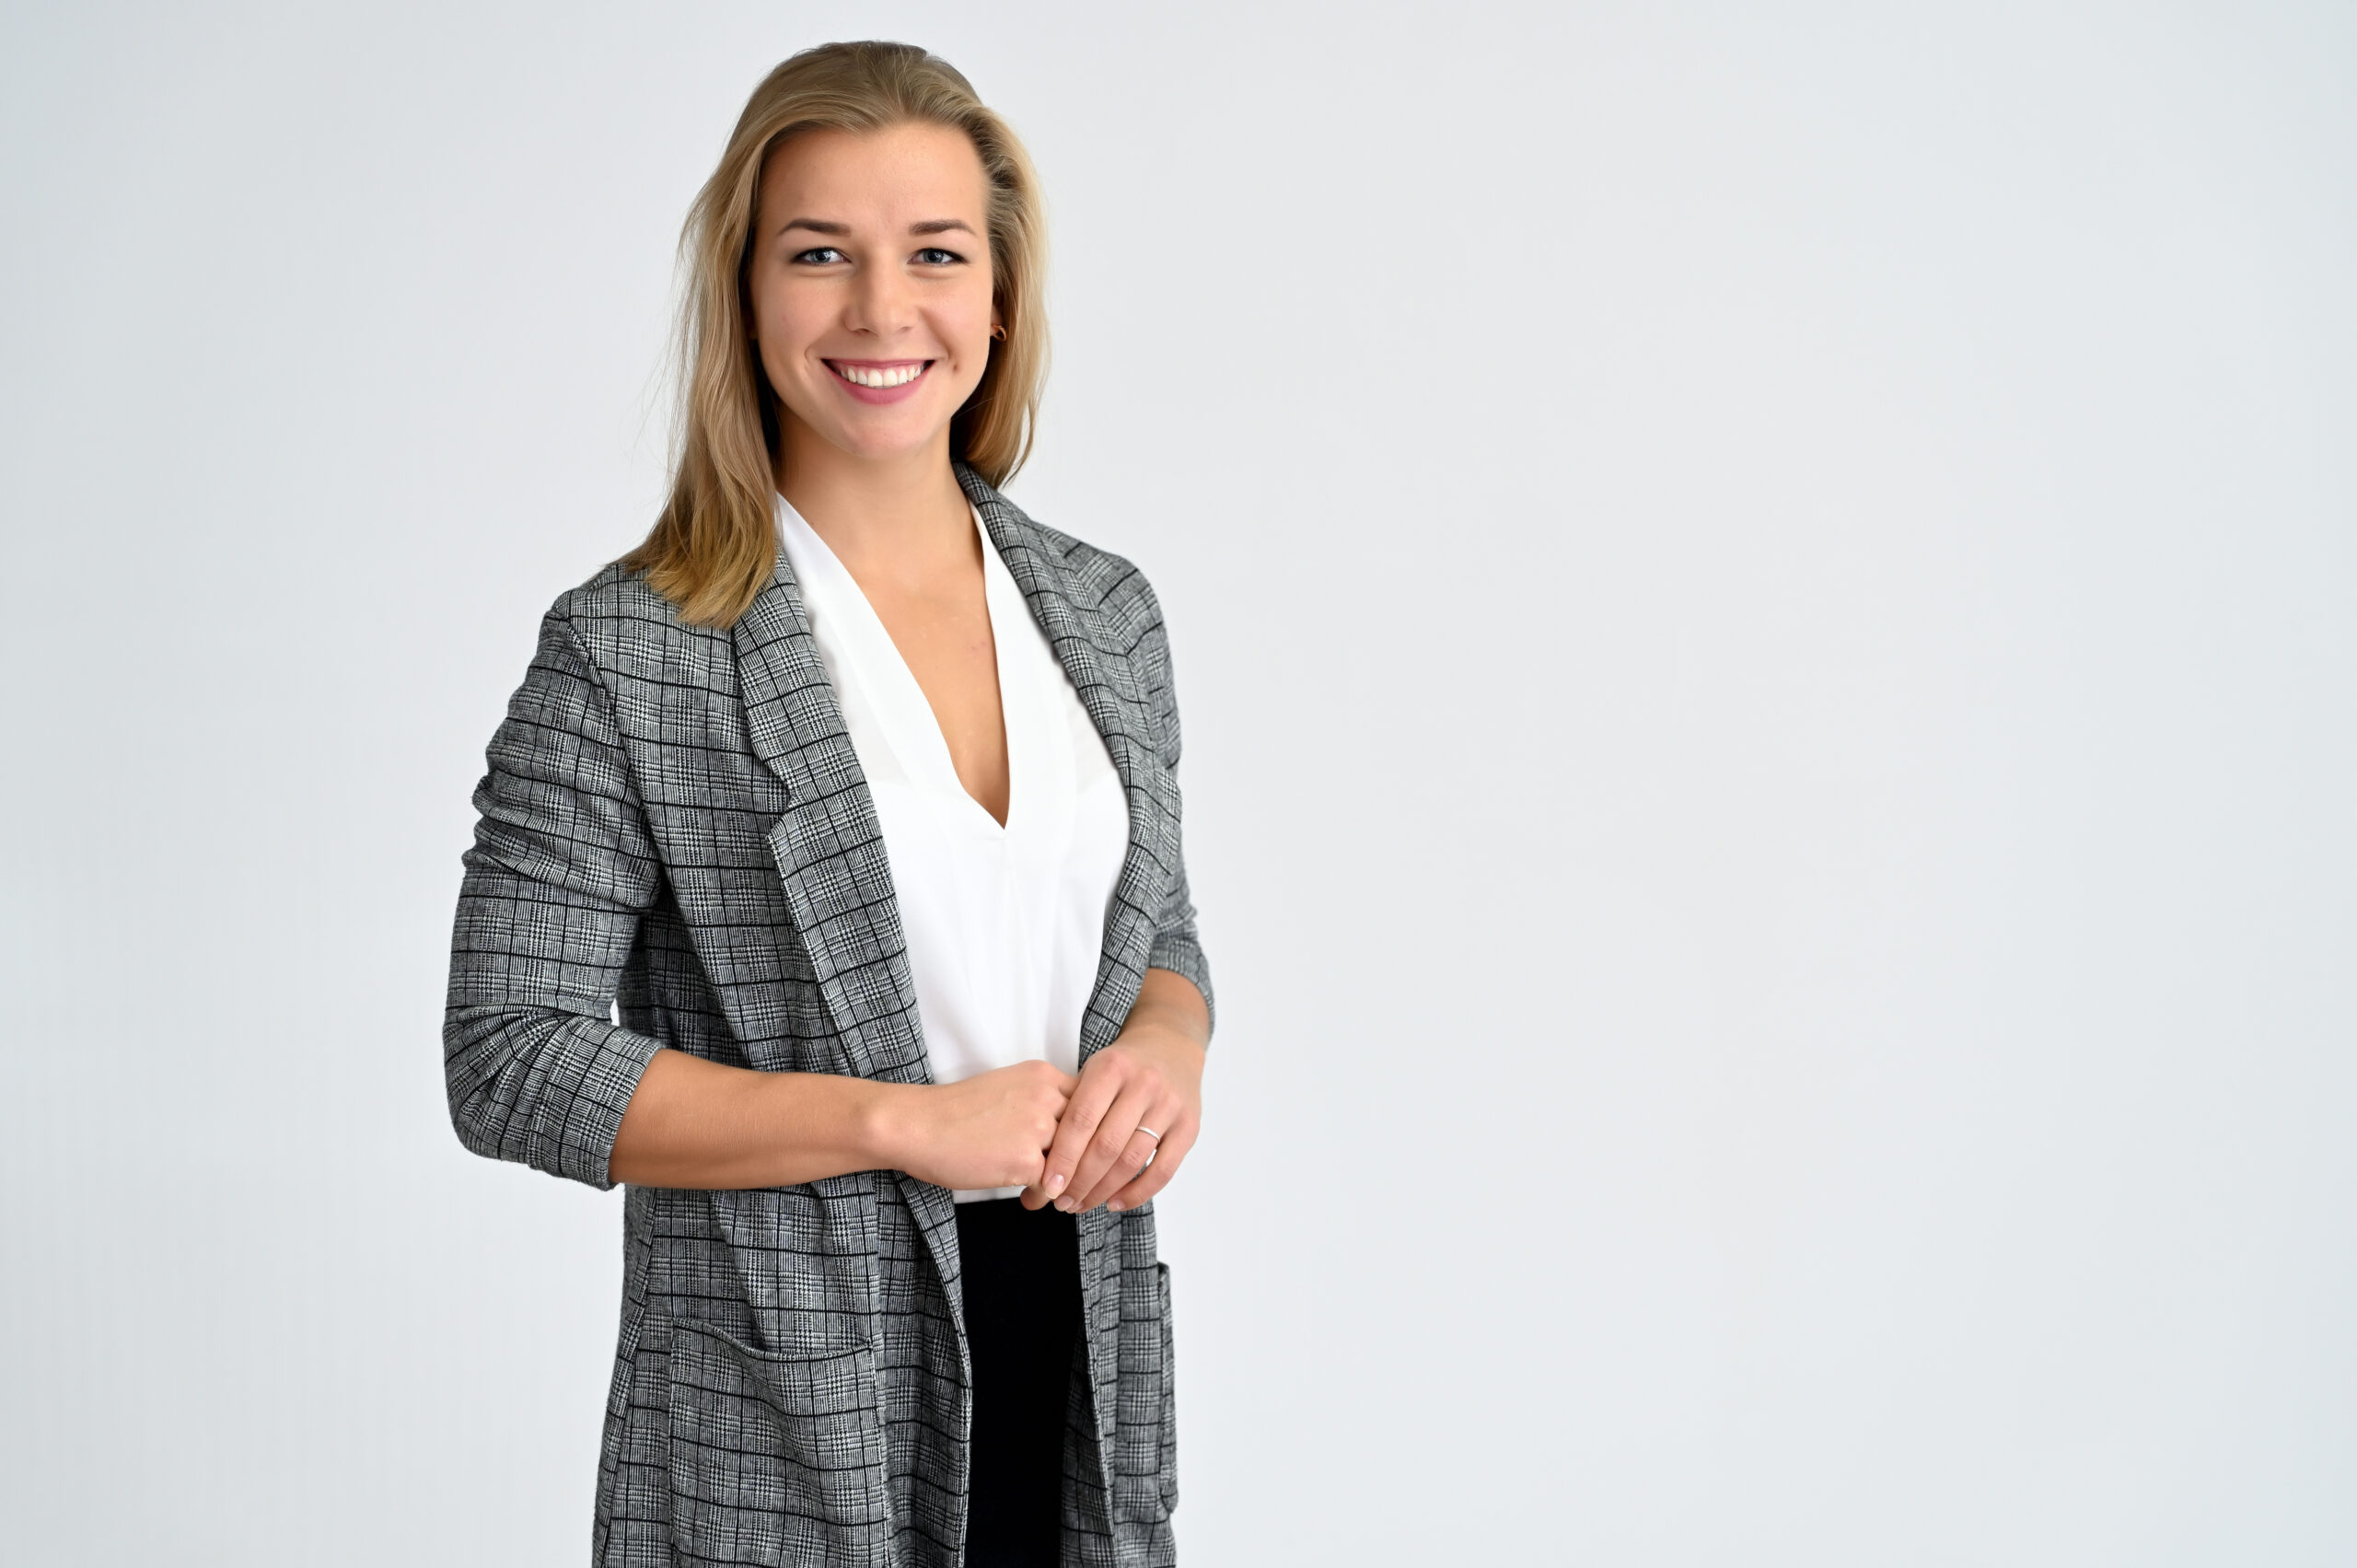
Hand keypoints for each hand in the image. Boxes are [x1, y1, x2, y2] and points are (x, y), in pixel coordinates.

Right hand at [874, 1059, 1075, 1192]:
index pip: (1089, 1104)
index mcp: (1043, 1075)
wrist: (916, 1124)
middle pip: (1087, 1133)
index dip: (1086, 1132)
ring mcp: (1038, 1127)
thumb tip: (1069, 1135)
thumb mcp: (1008, 1088)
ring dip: (1063, 1182)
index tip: (1078, 1152)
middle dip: (1082, 1160)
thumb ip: (1041, 1103)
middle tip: (1069, 1180)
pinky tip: (1026, 1199)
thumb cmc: (955, 1111)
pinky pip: (1051, 1185)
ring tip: (1047, 1192)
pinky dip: (1042, 1196)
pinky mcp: (1025, 1159)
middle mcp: (1046, 1096)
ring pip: (1073, 1161)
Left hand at [1025, 970, 1208, 1214]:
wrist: (1170, 1045)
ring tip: (1082, 1205)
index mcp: (1111, 1068)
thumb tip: (1037, 1163)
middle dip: (1080, 1181)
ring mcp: (1170, 1105)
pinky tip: (1115, 1202)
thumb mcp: (1092, 1071)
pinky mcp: (1189, 1125)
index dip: (1062, 1158)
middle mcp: (1143, 1084)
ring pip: (1132, 1161)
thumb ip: (1071, 1109)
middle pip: (1106, 1145)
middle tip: (1061, 1203)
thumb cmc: (1121, 1067)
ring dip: (1103, 1191)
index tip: (1046, 1187)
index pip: (1081, 1121)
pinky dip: (1138, 1193)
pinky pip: (1163, 1170)